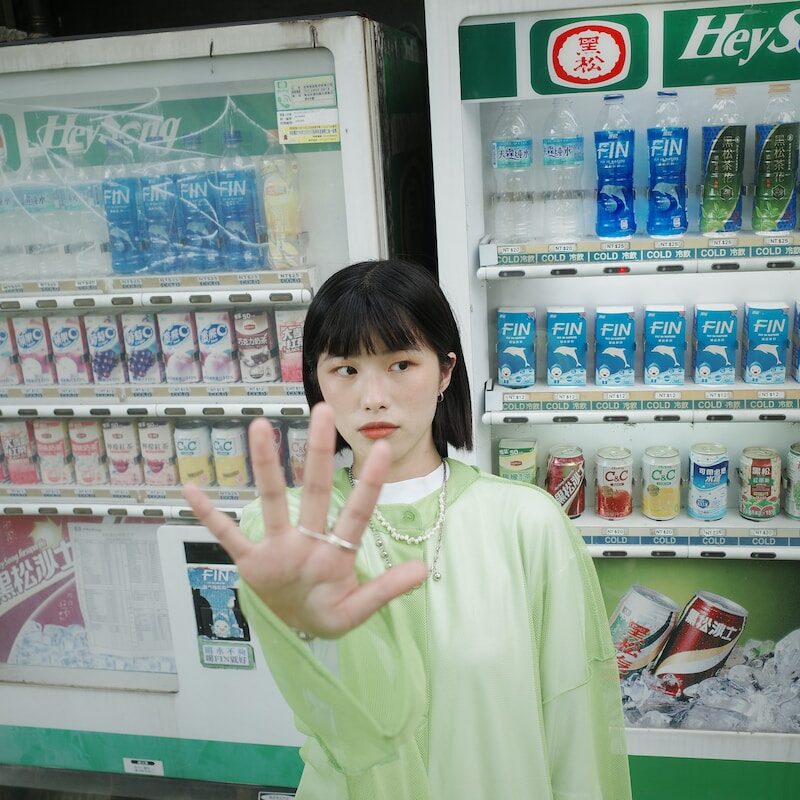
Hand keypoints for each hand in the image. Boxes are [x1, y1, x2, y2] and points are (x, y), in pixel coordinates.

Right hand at [183, 403, 427, 637]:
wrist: (297, 628)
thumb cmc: (329, 611)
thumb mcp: (357, 610)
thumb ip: (386, 590)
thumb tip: (423, 568)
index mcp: (337, 551)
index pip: (357, 512)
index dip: (369, 484)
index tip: (382, 448)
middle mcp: (308, 538)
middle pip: (315, 490)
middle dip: (318, 452)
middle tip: (322, 411)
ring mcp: (278, 546)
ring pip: (271, 500)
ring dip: (264, 466)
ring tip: (257, 427)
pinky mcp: (252, 561)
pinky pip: (227, 535)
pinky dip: (210, 516)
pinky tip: (190, 489)